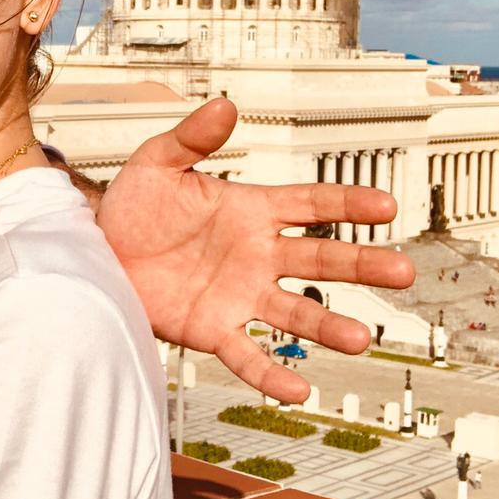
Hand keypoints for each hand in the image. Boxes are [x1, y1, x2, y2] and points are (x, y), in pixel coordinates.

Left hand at [98, 98, 414, 402]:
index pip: (310, 205)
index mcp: (251, 211)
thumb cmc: (133, 206)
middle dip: (361, 265)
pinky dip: (271, 374)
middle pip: (319, 260)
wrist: (96, 251)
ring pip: (294, 313)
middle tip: (402, 271)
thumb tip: (224, 106)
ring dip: (328, 326)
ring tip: (360, 339)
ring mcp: (239, 295)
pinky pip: (247, 355)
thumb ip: (191, 138)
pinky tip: (298, 391)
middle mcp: (256, 255)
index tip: (385, 207)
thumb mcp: (157, 163)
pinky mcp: (212, 329)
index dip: (346, 205)